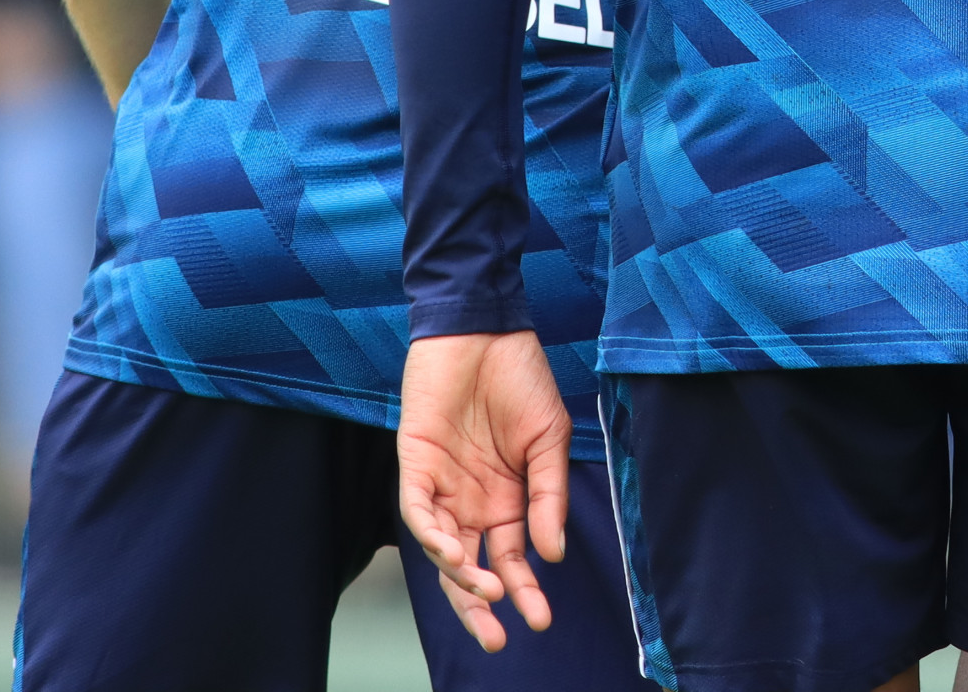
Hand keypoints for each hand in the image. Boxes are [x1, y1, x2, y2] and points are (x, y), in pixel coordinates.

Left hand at [398, 331, 571, 651]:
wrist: (485, 327)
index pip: (511, 560)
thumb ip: (549, 496)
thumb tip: (551, 555)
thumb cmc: (521, 378)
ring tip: (487, 595)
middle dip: (480, 608)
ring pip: (443, 550)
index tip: (541, 621)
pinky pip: (418, 512)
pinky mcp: (416, 464)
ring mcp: (442, 486)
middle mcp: (471, 502)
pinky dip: (433, 537)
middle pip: (470, 570)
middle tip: (496, 639)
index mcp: (506, 500)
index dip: (525, 591)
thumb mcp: (549, 439)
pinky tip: (454, 553)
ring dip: (461, 578)